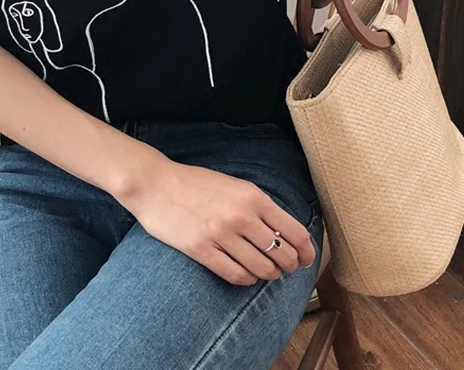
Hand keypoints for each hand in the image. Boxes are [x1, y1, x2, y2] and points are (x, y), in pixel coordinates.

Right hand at [116, 157, 316, 285]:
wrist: (155, 184)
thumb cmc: (194, 183)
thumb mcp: (233, 185)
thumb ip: (257, 205)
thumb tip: (283, 230)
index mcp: (252, 196)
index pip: (294, 230)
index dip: (306, 250)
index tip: (307, 259)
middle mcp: (241, 216)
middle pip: (281, 254)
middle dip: (289, 265)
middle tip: (285, 268)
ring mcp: (221, 234)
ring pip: (261, 268)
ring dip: (268, 275)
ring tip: (265, 272)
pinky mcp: (202, 250)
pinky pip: (236, 274)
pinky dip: (246, 280)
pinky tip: (245, 275)